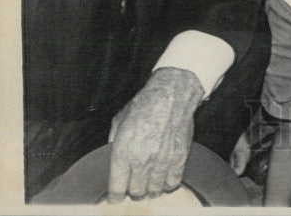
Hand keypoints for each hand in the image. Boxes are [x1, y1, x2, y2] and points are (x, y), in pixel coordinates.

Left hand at [107, 68, 203, 201]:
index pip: (116, 189)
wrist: (172, 94)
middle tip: (134, 185)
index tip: (116, 196)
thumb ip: (113, 141)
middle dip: (133, 191)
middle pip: (136, 192)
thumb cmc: (145, 104)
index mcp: (123, 153)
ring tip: (150, 183)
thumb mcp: (120, 120)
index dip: (115, 196)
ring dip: (150, 189)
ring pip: (154, 191)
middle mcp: (141, 161)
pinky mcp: (179, 159)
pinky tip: (164, 178)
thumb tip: (111, 154)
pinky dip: (167, 184)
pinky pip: (172, 183)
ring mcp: (161, 161)